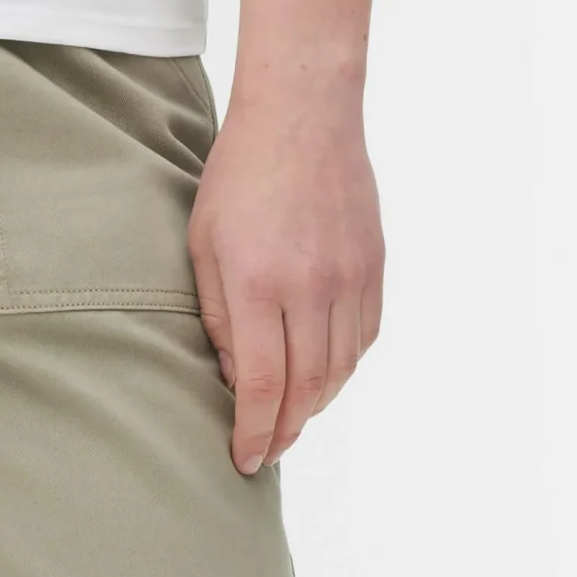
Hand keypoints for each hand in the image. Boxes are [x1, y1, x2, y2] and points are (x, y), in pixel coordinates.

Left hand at [186, 85, 383, 475]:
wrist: (303, 117)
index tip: (245, 460)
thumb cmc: (239, 174)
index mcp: (257, 282)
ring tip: (292, 417)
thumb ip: (215, 314)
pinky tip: (323, 372)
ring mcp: (348, 278)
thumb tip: (235, 377)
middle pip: (307, 389)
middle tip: (268, 450)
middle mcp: (309, 287)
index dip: (255, 433)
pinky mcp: (374, 268)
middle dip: (286, 431)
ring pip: (340, 370)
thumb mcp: (203, 240)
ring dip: (316, 404)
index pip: (262, 385)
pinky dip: (344, 367)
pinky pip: (364, 338)